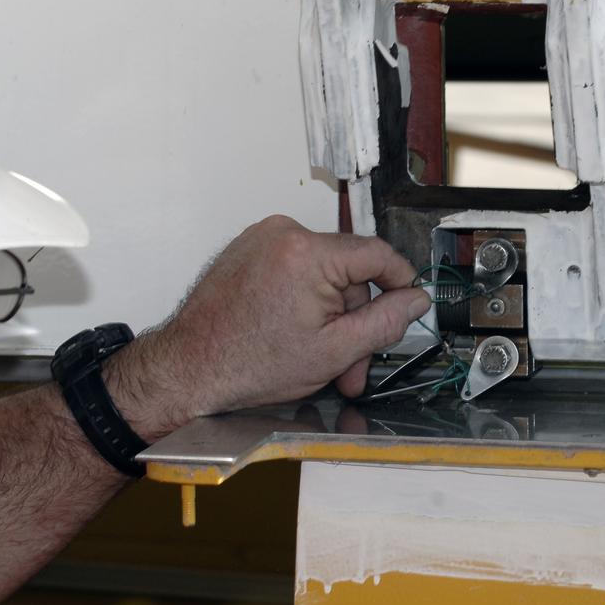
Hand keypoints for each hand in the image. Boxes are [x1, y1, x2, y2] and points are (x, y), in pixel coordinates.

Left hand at [107, 216, 430, 437]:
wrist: (187, 370)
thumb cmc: (248, 365)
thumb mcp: (334, 352)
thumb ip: (385, 322)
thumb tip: (416, 299)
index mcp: (309, 253)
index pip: (378, 255)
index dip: (402, 283)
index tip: (411, 305)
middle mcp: (285, 233)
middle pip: (349, 272)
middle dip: (355, 321)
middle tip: (354, 366)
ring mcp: (263, 237)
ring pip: (324, 275)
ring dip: (330, 316)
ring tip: (320, 360)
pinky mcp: (249, 249)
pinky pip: (296, 270)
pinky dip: (304, 301)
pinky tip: (296, 336)